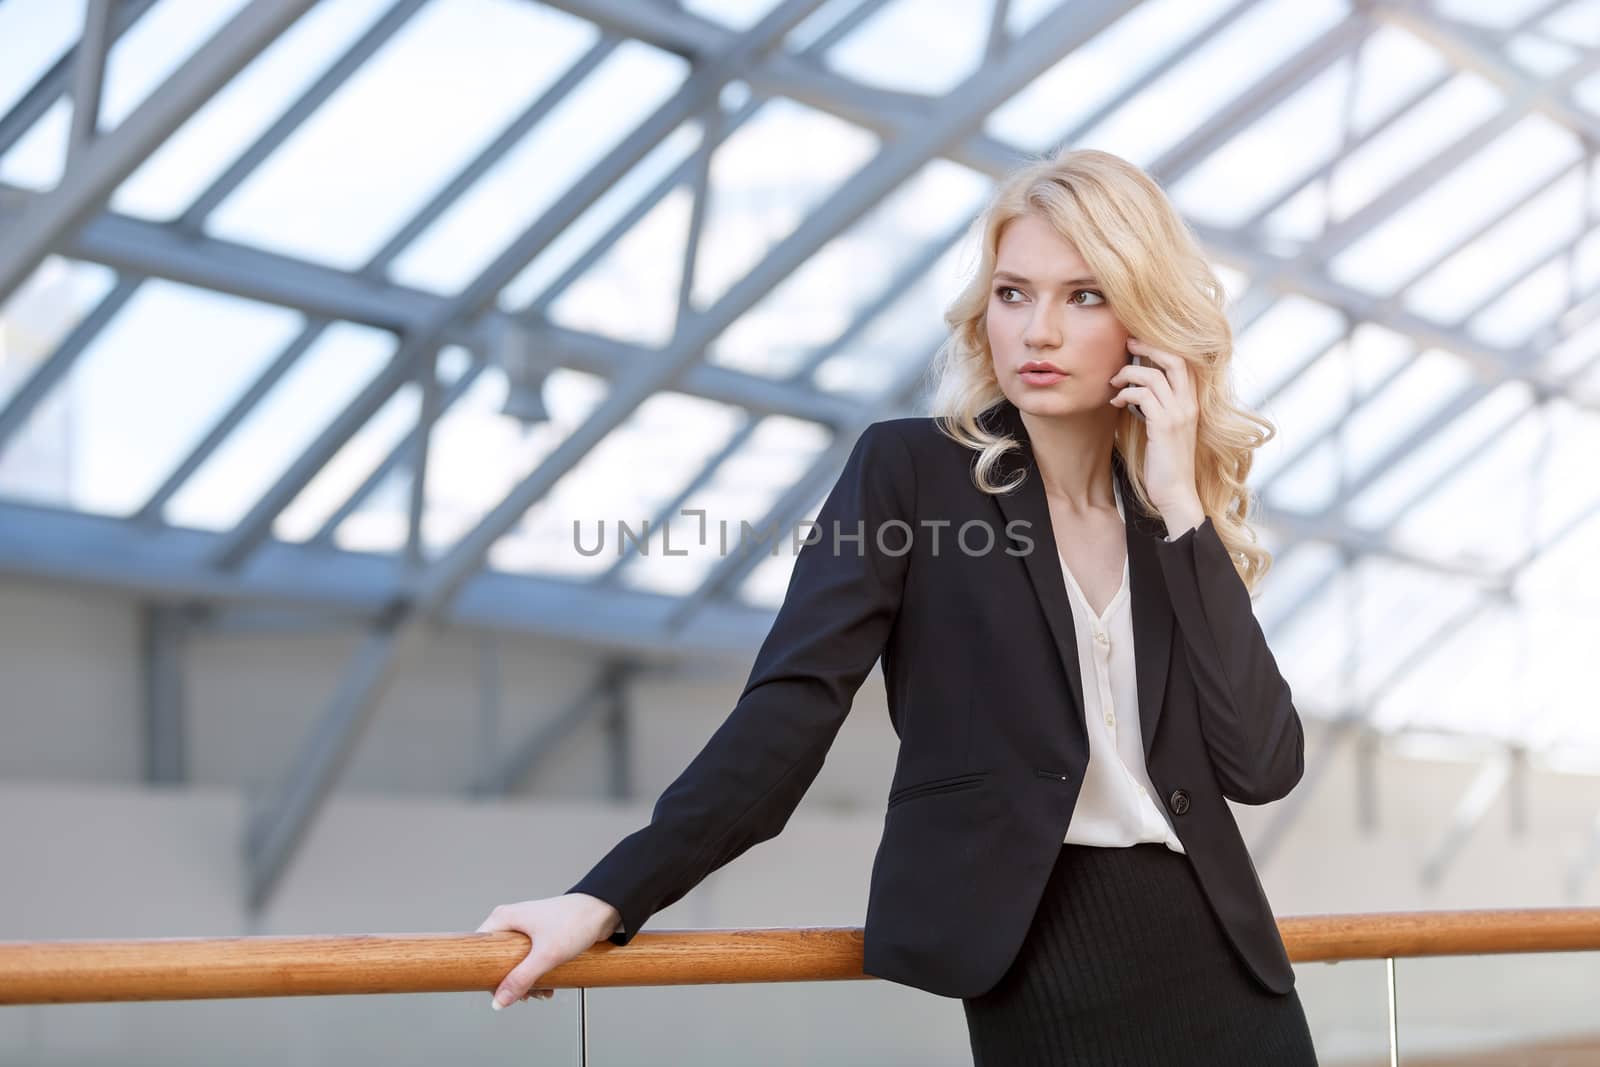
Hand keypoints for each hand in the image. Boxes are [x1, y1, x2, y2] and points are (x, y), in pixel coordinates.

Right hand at [476, 892, 621, 1008]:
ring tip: (541, 992)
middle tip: (525, 994)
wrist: (604, 911)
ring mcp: (526, 929)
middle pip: (498, 960)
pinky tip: (548, 986)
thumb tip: (499, 1000)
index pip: (480, 950)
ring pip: (515, 964)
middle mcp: (512, 922)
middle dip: (511, 982)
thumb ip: (521, 979)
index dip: (485, 973)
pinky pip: (530, 961)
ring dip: (527, 982)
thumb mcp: (545, 955)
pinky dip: (536, 975)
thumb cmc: (576, 920)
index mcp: (504, 918)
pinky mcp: (540, 937)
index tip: (494, 990)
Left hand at [1108, 339, 1204, 531]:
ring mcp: (1179, 414)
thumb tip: (1137, 388)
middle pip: (1175, 359)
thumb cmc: (1166, 462)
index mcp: (1192, 403)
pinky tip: (1115, 402)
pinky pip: (1143, 396)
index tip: (1139, 343)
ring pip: (1154, 375)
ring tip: (1113, 383)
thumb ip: (1158, 406)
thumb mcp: (1165, 428)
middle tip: (1127, 343)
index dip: (1162, 347)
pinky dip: (1125, 394)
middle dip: (1149, 346)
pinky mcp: (1164, 426)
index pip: (1184, 362)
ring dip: (1128, 373)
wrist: (1175, 492)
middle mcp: (1189, 404)